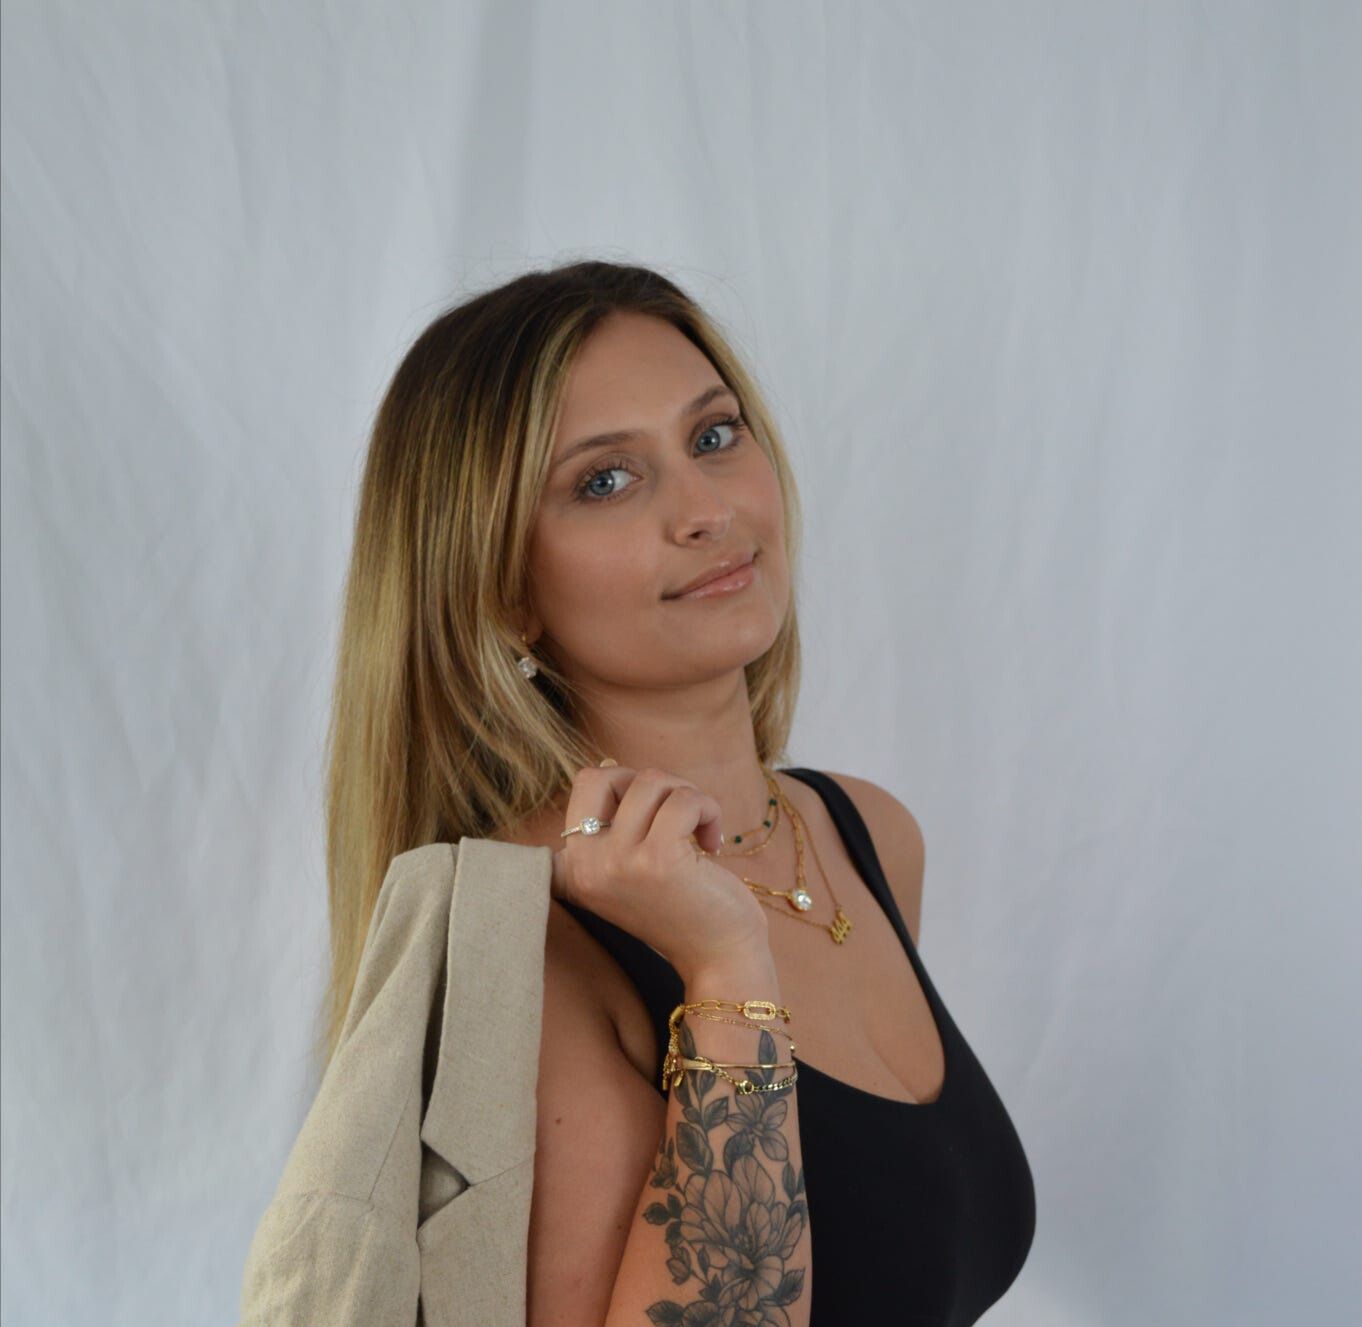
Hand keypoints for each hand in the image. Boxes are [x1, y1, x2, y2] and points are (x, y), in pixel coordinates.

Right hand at [548, 764, 772, 981]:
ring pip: (649, 781)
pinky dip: (708, 809)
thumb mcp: (628, 865)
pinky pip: (684, 799)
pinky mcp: (656, 859)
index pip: (578, 790)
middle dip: (648, 782)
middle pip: (603, 775)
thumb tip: (606, 761)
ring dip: (687, 796)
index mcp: (572, 868)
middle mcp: (584, 866)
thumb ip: (612, 823)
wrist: (719, 957)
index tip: (640, 817)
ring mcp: (617, 863)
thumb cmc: (680, 905)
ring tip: (699, 830)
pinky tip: (713, 841)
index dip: (613, 788)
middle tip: (675, 813)